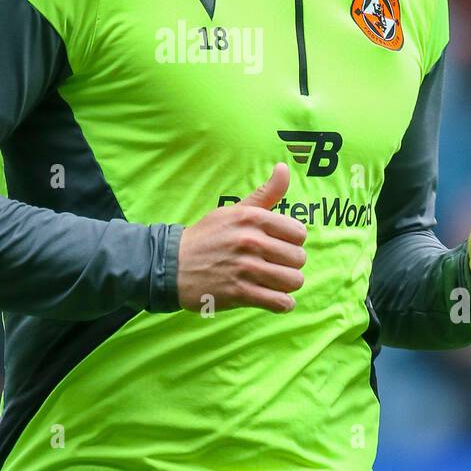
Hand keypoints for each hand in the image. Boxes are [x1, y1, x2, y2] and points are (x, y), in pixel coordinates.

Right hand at [177, 162, 306, 313]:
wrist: (172, 264)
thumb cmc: (207, 236)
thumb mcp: (234, 210)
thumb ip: (265, 193)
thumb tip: (284, 167)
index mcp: (251, 218)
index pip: (299, 232)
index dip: (292, 241)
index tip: (279, 245)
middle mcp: (250, 241)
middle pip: (299, 258)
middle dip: (290, 264)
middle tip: (274, 264)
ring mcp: (245, 269)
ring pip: (293, 281)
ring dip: (286, 284)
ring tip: (274, 282)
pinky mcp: (240, 293)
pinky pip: (280, 302)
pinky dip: (281, 303)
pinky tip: (273, 298)